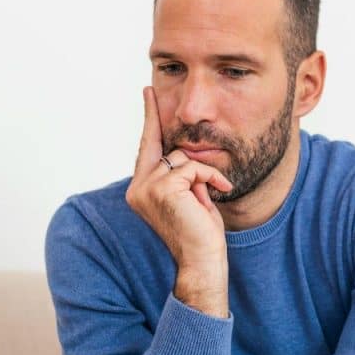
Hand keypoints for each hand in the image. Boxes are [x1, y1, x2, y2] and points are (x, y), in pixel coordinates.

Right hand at [125, 86, 232, 316]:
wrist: (202, 262)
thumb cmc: (201, 234)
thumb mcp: (190, 197)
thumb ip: (182, 175)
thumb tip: (183, 153)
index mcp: (140, 190)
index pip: (146, 147)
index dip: (149, 118)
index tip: (148, 92)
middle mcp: (137, 187)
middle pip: (161, 146)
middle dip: (166, 131)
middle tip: (155, 100)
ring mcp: (147, 187)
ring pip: (182, 157)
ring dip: (202, 175)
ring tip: (207, 198)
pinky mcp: (162, 188)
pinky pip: (193, 167)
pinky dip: (210, 178)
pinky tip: (217, 194)